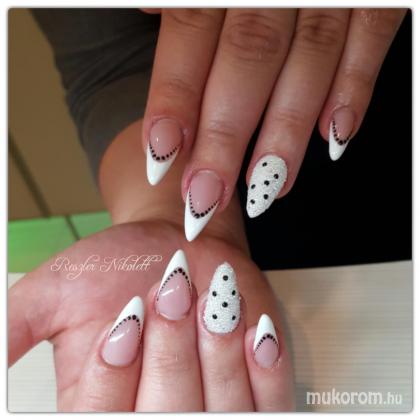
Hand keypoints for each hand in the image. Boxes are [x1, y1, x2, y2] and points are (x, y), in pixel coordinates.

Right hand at [69, 251, 292, 410]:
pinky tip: (254, 329)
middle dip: (170, 351)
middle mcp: (154, 417)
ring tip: (210, 297)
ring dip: (216, 350)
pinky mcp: (257, 394)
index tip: (125, 317)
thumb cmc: (119, 266)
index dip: (115, 373)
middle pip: (167, 418)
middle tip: (170, 288)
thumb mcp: (54, 293)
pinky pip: (270, 404)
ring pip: (222, 412)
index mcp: (99, 410)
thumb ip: (13, 329)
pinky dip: (265, 369)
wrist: (178, 246)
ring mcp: (214, 412)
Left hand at [141, 8, 405, 237]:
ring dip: (286, 133)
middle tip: (206, 198)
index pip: (191, 33)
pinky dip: (355, 89)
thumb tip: (151, 15)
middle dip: (225, 137)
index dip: (174, 99)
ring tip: (264, 189)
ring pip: (309, 61)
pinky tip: (335, 139)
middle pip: (247, 61)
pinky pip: (373, 36)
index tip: (160, 159)